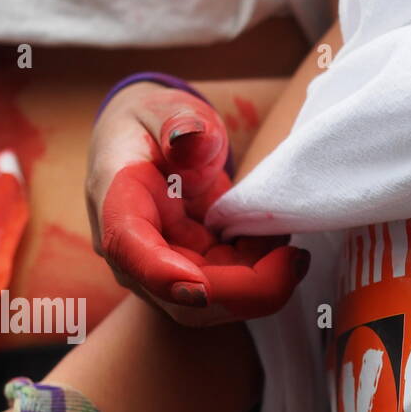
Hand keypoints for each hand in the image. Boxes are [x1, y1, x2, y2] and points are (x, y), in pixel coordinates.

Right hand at [85, 80, 307, 325]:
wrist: (155, 143)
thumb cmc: (155, 124)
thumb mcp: (165, 108)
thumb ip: (177, 122)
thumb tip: (190, 140)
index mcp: (116, 202)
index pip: (128, 248)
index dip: (162, 273)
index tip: (202, 288)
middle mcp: (131, 251)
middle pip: (180, 293)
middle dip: (242, 289)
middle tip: (294, 259)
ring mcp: (160, 271)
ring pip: (210, 303)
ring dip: (259, 285)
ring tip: (291, 250)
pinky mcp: (190, 276)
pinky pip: (228, 291)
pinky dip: (260, 277)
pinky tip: (278, 249)